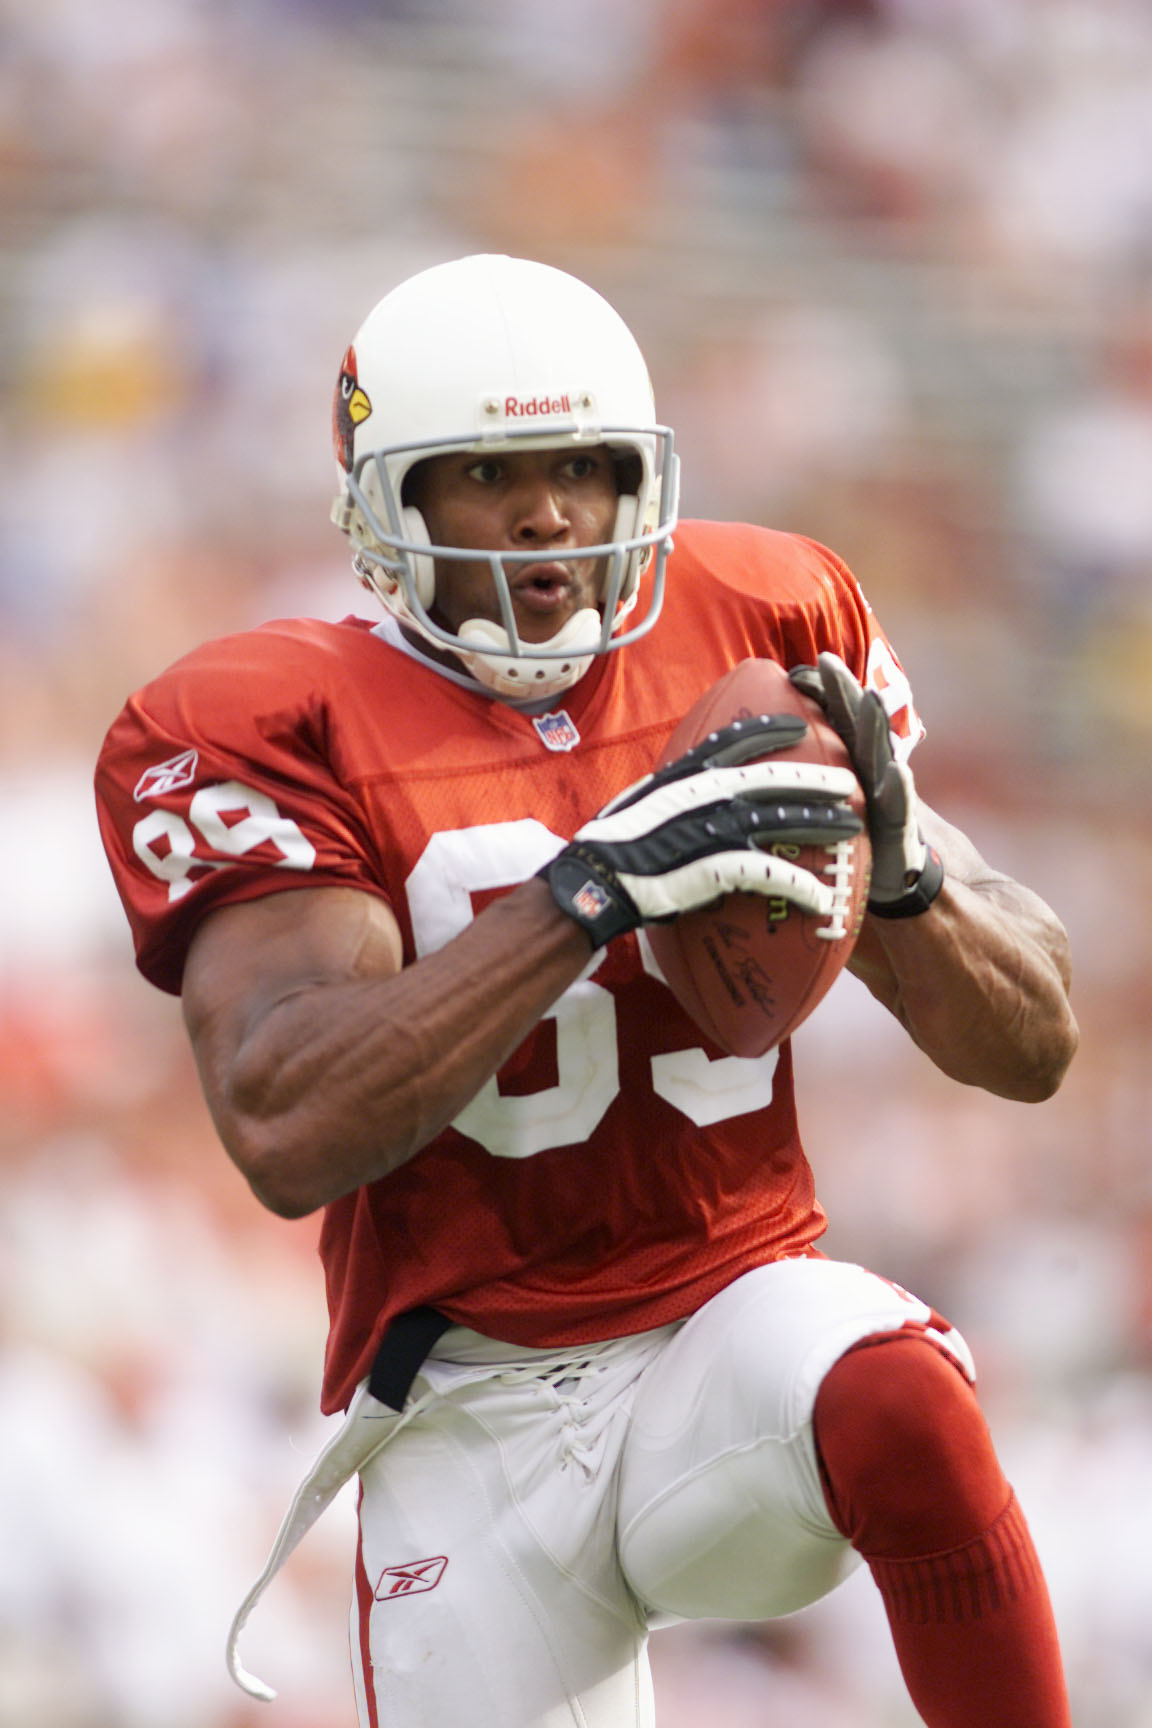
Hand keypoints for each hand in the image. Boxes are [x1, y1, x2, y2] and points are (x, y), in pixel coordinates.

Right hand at [540, 715, 863, 947]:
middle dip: (813, 778)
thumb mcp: (637, 806)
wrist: (591, 885)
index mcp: (679, 778)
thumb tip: (686, 798)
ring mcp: (708, 831)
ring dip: (819, 823)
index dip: (769, 731)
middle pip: (769, 779)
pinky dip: (797, 885)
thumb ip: (668, 798)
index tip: (798, 726)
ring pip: (778, 821)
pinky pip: (768, 874)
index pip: (731, 743)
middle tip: (848, 782)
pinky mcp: (713, 869)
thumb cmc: (606, 852)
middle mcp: (699, 796)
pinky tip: (821, 896)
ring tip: (851, 828)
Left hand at [788, 653, 943, 917]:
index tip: (792, 671)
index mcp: (847, 771)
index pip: (830, 725)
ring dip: (875, 731)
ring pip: (881, 761)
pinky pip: (901, 812)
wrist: (906, 893)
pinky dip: (899, 791)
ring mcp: (889, 804)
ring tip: (869, 702)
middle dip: (842, 695)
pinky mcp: (903, 837)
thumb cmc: (851, 853)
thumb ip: (793, 795)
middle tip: (826, 663)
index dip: (815, 697)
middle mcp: (869, 779)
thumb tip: (738, 786)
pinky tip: (897, 772)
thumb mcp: (818, 816)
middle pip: (854, 730)